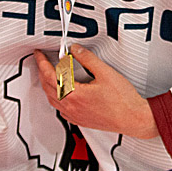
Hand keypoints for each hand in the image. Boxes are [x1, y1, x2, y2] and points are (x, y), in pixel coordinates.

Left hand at [33, 44, 157, 138]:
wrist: (133, 119)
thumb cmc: (123, 101)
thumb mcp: (105, 72)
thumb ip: (88, 59)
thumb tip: (75, 50)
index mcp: (74, 94)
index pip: (50, 76)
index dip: (42, 62)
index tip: (39, 54)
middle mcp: (71, 107)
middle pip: (47, 87)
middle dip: (42, 72)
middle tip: (42, 60)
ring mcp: (74, 115)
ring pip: (52, 99)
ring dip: (48, 85)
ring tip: (51, 74)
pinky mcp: (80, 120)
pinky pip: (60, 108)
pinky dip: (57, 97)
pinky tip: (63, 93)